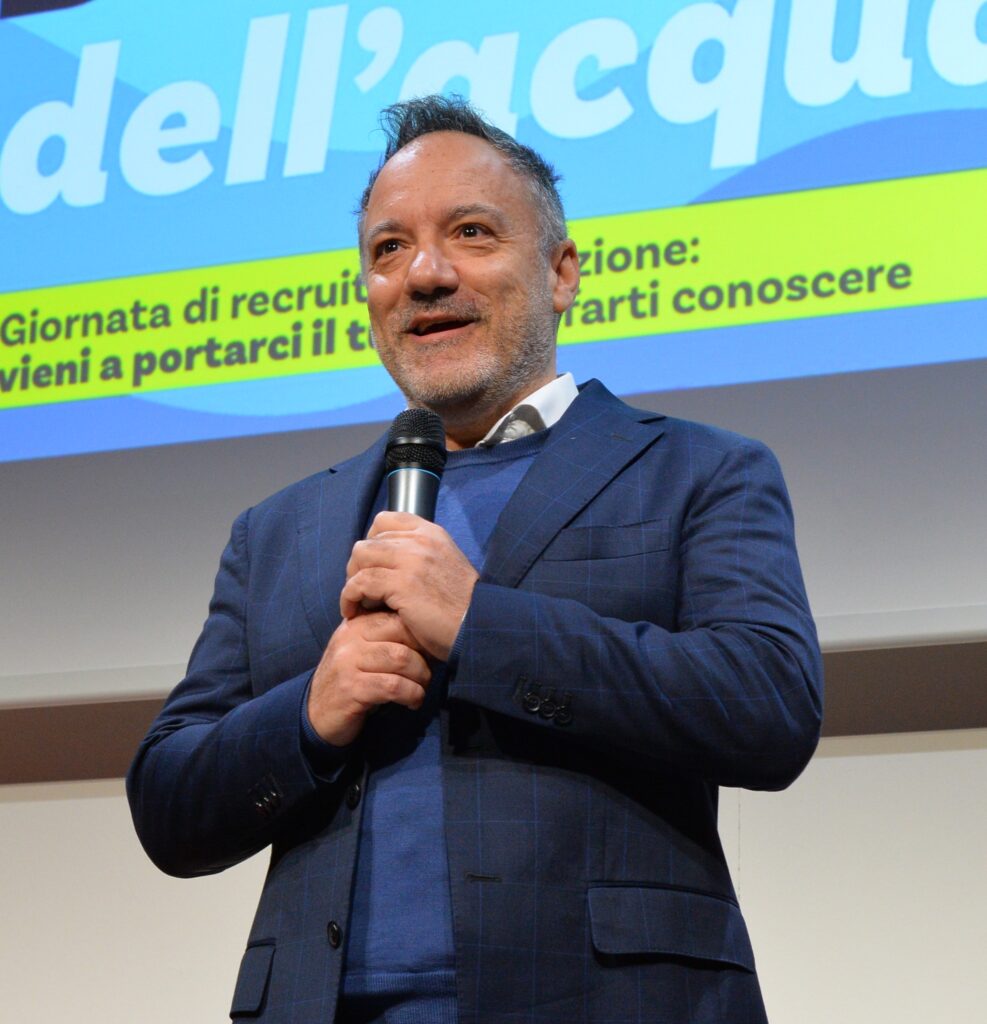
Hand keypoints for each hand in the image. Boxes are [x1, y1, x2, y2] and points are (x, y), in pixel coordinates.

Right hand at [307, 610, 430, 746]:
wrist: (315, 716)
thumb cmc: (348, 682)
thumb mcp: (360, 652)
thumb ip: (382, 636)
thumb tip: (424, 631)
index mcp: (355, 625)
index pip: (397, 616)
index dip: (421, 635)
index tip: (429, 654)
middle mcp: (349, 638)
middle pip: (403, 633)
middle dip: (424, 655)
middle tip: (428, 673)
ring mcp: (348, 662)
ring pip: (401, 658)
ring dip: (421, 677)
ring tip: (421, 689)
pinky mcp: (351, 689)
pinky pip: (394, 686)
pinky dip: (412, 695)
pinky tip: (412, 703)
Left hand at [340, 511, 478, 660]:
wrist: (478, 626)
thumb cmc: (461, 607)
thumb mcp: (445, 566)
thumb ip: (421, 557)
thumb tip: (387, 563)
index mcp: (432, 533)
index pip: (385, 520)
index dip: (371, 542)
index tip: (372, 565)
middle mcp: (421, 541)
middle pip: (368, 541)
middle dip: (358, 566)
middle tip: (362, 589)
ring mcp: (411, 560)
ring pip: (360, 557)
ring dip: (352, 580)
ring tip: (358, 601)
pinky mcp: (402, 584)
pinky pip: (359, 583)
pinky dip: (350, 597)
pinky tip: (354, 610)